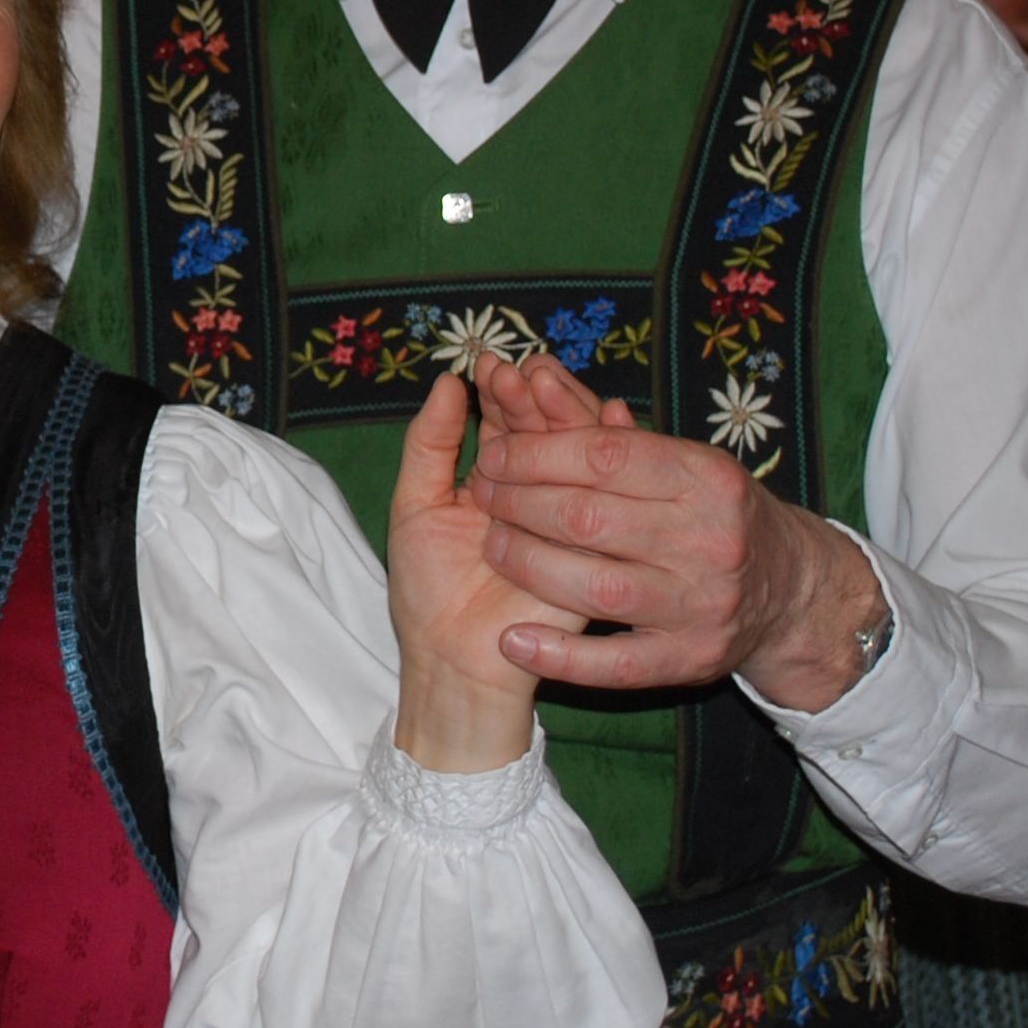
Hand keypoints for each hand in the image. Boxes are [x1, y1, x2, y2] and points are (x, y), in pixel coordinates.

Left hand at [385, 362, 590, 770]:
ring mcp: (571, 521)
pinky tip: (610, 416)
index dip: (503, 395)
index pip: (510, 427)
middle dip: (536, 398)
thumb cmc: (427, 591)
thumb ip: (429, 446)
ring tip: (546, 380)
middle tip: (522, 368)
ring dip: (566, 415)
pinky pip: (611, 497)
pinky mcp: (598, 548)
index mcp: (499, 484)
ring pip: (581, 457)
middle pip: (549, 434)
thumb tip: (447, 382)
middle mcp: (539, 498)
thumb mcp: (416, 507)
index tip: (492, 364)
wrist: (452, 663)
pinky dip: (610, 455)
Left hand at [467, 356, 887, 712]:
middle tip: (483, 493)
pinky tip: (514, 640)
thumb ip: (621, 440)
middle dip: (519, 503)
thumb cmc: (716, 512)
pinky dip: (560, 656)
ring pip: (595, 586)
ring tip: (492, 544)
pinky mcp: (691, 660)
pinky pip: (616, 665)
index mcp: (705, 477)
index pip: (605, 455)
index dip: (535, 452)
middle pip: (589, 518)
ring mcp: (701, 605)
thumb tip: (539, 384)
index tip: (494, 452)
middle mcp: (707, 539)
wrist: (791, 589)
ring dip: (527, 565)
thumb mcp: (689, 463)